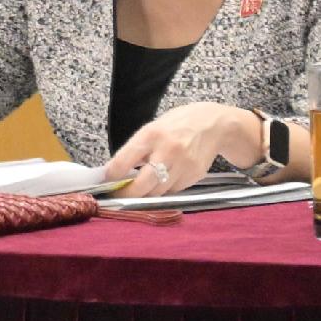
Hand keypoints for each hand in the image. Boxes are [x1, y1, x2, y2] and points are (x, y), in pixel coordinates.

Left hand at [102, 100, 260, 197]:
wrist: (214, 125)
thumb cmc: (177, 125)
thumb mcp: (152, 129)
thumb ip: (136, 149)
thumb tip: (116, 171)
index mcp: (151, 134)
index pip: (124, 161)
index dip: (112, 175)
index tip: (105, 181)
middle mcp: (167, 150)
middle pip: (143, 184)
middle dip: (128, 193)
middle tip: (118, 195)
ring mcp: (184, 165)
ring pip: (158, 191)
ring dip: (146, 194)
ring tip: (138, 189)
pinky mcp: (195, 175)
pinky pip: (173, 190)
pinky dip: (164, 190)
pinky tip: (161, 182)